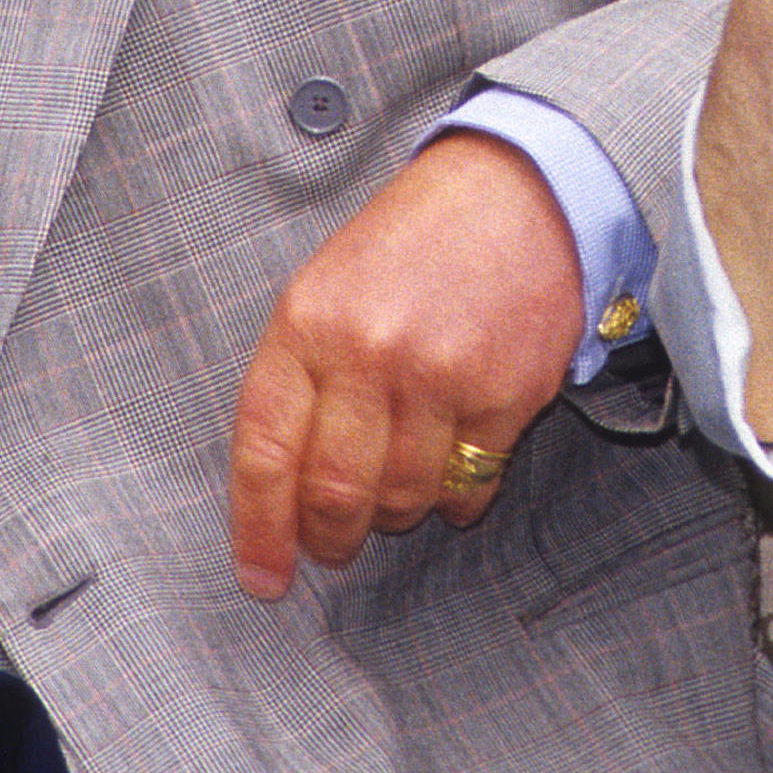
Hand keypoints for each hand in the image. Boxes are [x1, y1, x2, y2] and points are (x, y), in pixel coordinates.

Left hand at [226, 130, 584, 598]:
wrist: (513, 193)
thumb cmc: (408, 247)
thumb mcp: (325, 289)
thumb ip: (299, 377)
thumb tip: (278, 492)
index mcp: (308, 322)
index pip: (264, 448)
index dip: (259, 528)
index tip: (262, 579)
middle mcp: (370, 350)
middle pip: (334, 491)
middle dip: (330, 539)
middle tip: (333, 548)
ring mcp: (442, 374)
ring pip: (403, 499)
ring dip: (396, 515)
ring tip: (396, 493)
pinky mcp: (507, 393)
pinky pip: (469, 486)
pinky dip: (455, 498)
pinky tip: (451, 465)